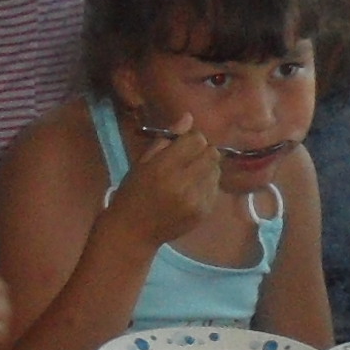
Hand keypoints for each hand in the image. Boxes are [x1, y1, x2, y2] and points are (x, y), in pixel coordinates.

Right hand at [102, 117, 225, 253]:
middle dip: (202, 152)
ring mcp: (196, 200)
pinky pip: (215, 189)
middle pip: (212, 154)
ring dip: (206, 169)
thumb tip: (189, 117)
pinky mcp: (203, 213)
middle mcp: (183, 183)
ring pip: (216, 170)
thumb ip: (167, 139)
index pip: (197, 140)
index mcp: (164, 167)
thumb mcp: (142, 162)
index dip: (192, 139)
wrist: (133, 232)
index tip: (182, 146)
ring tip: (189, 176)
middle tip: (188, 160)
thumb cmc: (133, 192)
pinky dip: (206, 185)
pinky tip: (191, 191)